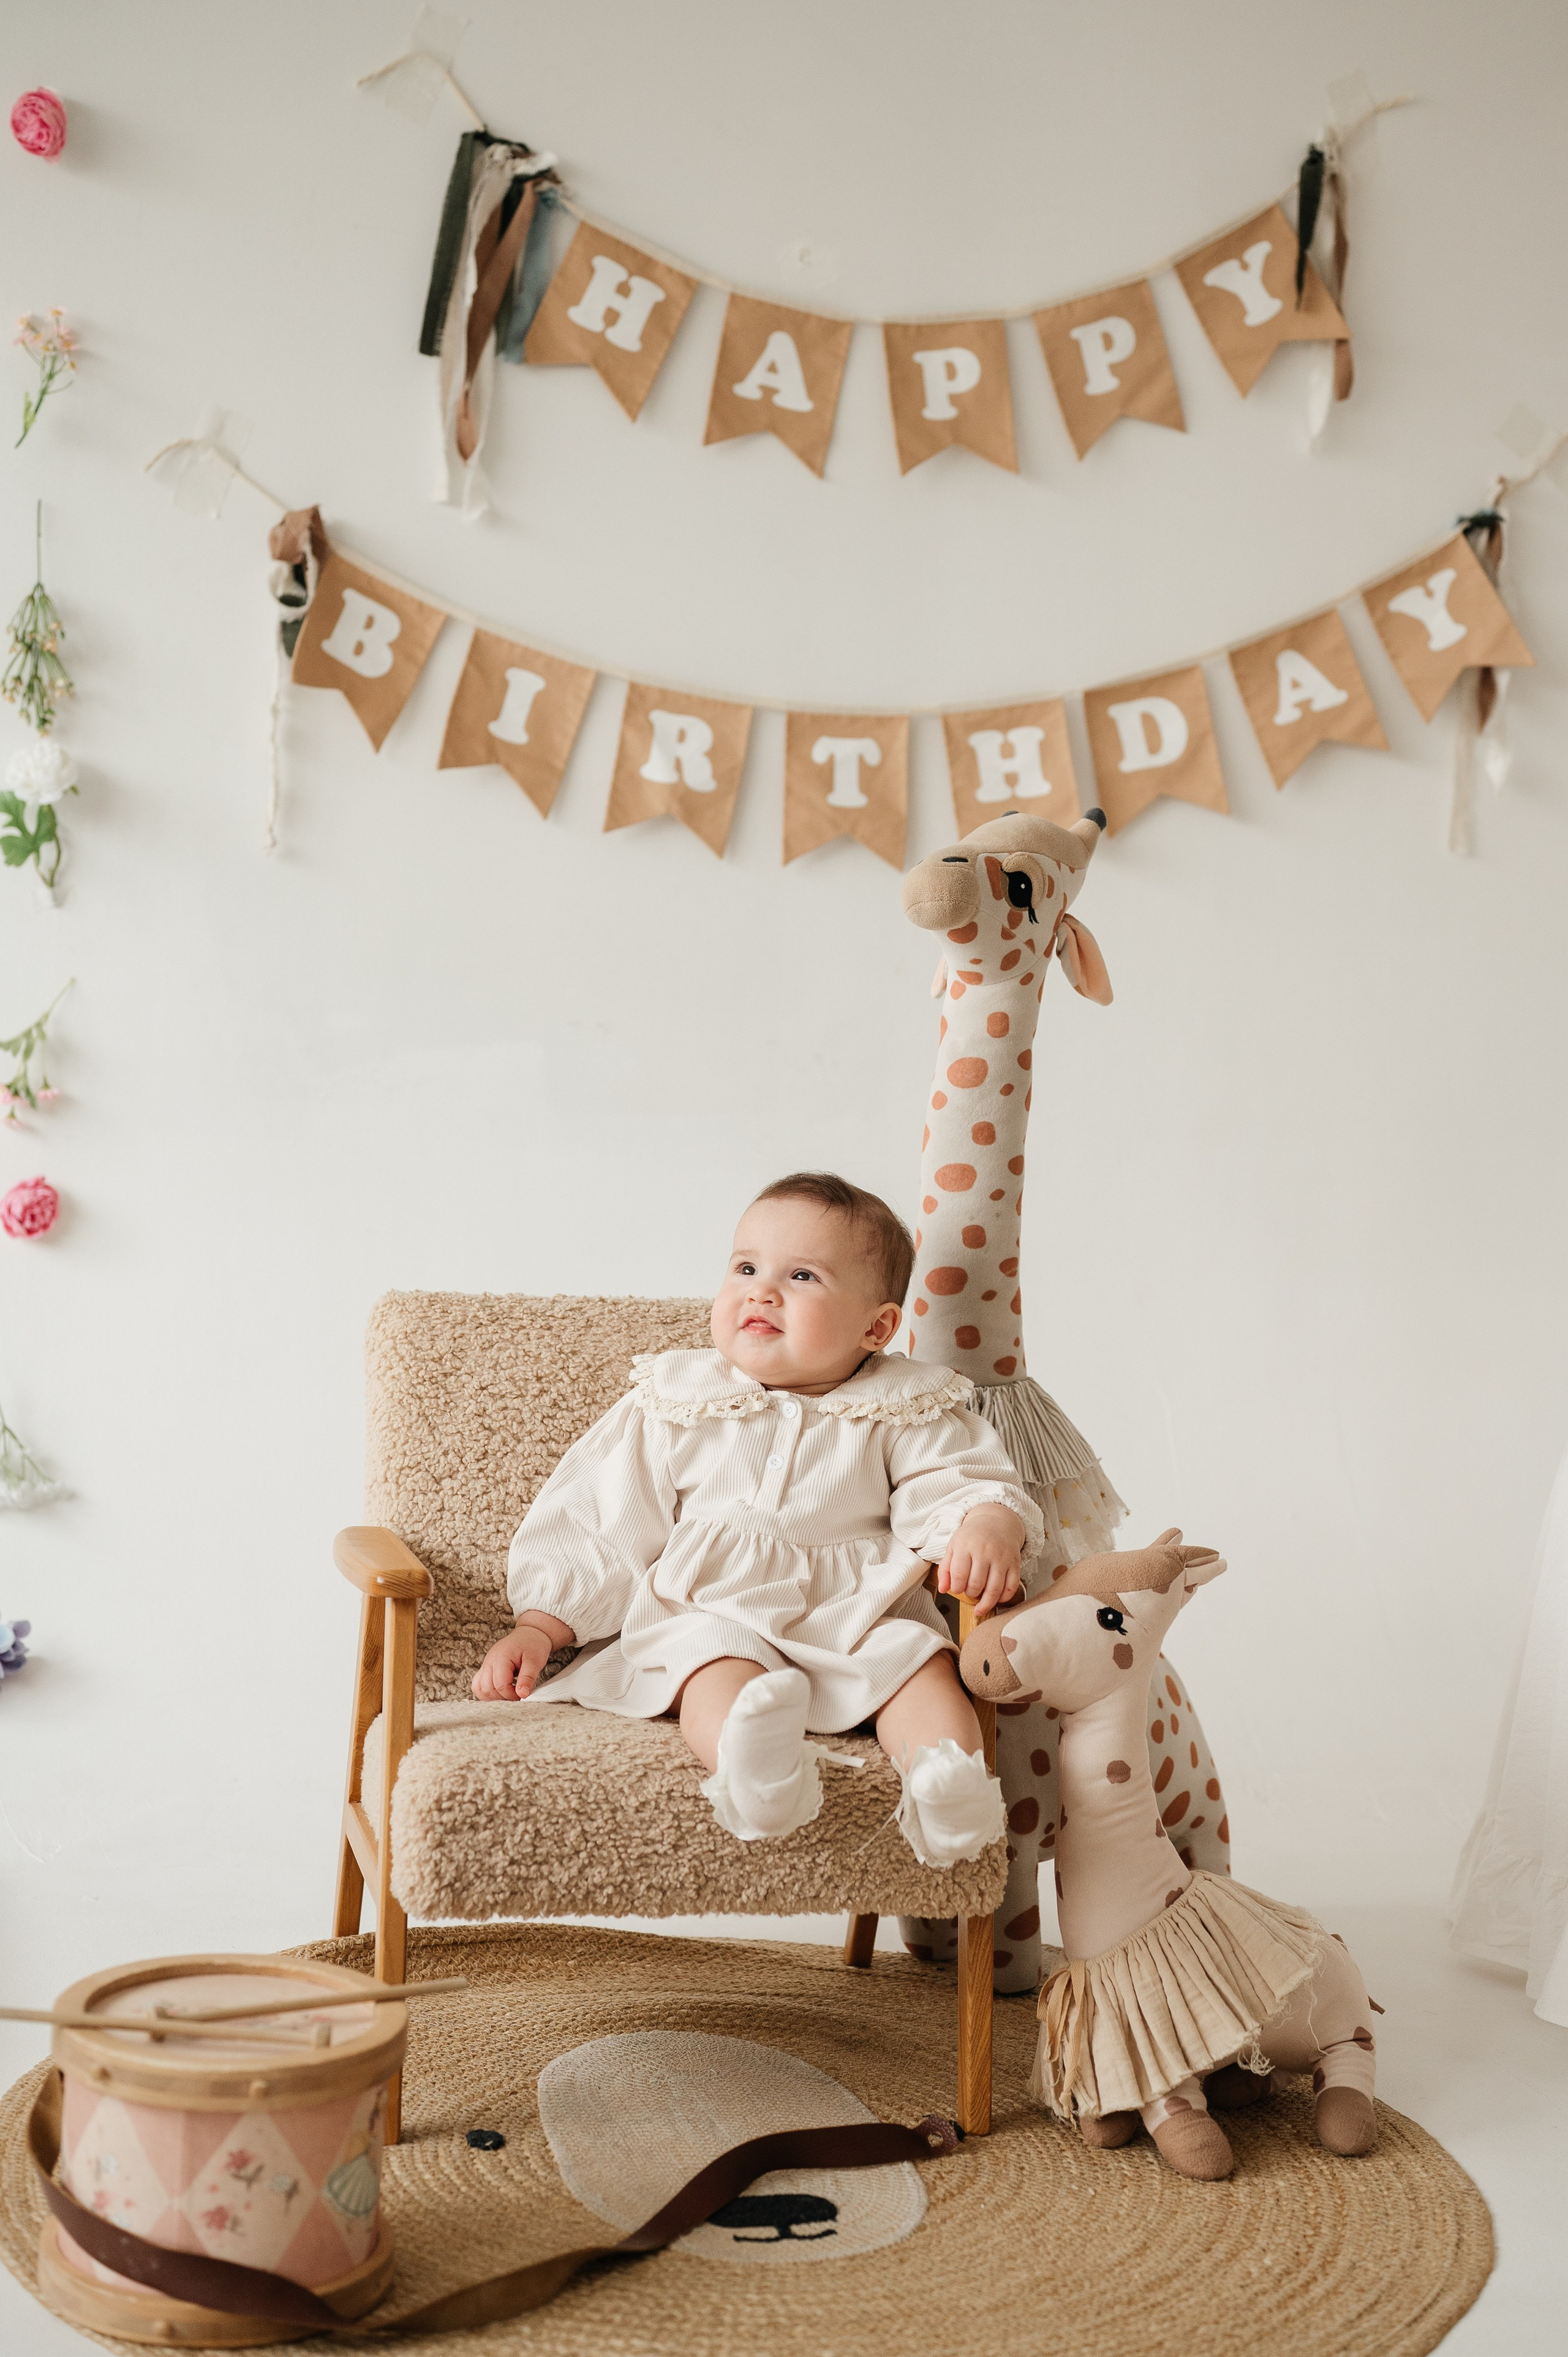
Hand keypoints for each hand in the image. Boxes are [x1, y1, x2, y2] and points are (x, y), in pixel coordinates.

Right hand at [472, 1613, 571, 1701]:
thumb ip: (528, 1678)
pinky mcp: (486, 1667)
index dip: (511, 1694)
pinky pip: (479, 1684)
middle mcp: (489, 1660)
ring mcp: (486, 1663)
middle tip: (516, 1696)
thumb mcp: (535, 1661)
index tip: (523, 1694)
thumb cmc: (533, 1645)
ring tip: (508, 1694)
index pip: (500, 1685)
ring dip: (492, 1696)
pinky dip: (487, 1692)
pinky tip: (501, 1692)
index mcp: (501, 1657)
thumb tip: (522, 1694)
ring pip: (478, 1688)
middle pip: (486, 1689)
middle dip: (501, 1697)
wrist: (530, 1633)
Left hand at [936, 1504, 1023, 1621]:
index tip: (957, 1589)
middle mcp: (985, 1551)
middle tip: (969, 1591)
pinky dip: (1003, 1598)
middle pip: (976, 1584)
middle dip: (970, 1594)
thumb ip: (946, 1568)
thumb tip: (943, 1589)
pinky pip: (1011, 1587)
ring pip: (994, 1589)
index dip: (956, 1588)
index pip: (959, 1575)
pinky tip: (996, 1598)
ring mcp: (1002, 1557)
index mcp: (966, 1546)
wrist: (996, 1522)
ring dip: (986, 1603)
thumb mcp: (954, 1547)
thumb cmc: (972, 1537)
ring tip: (980, 1607)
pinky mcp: (1015, 1563)